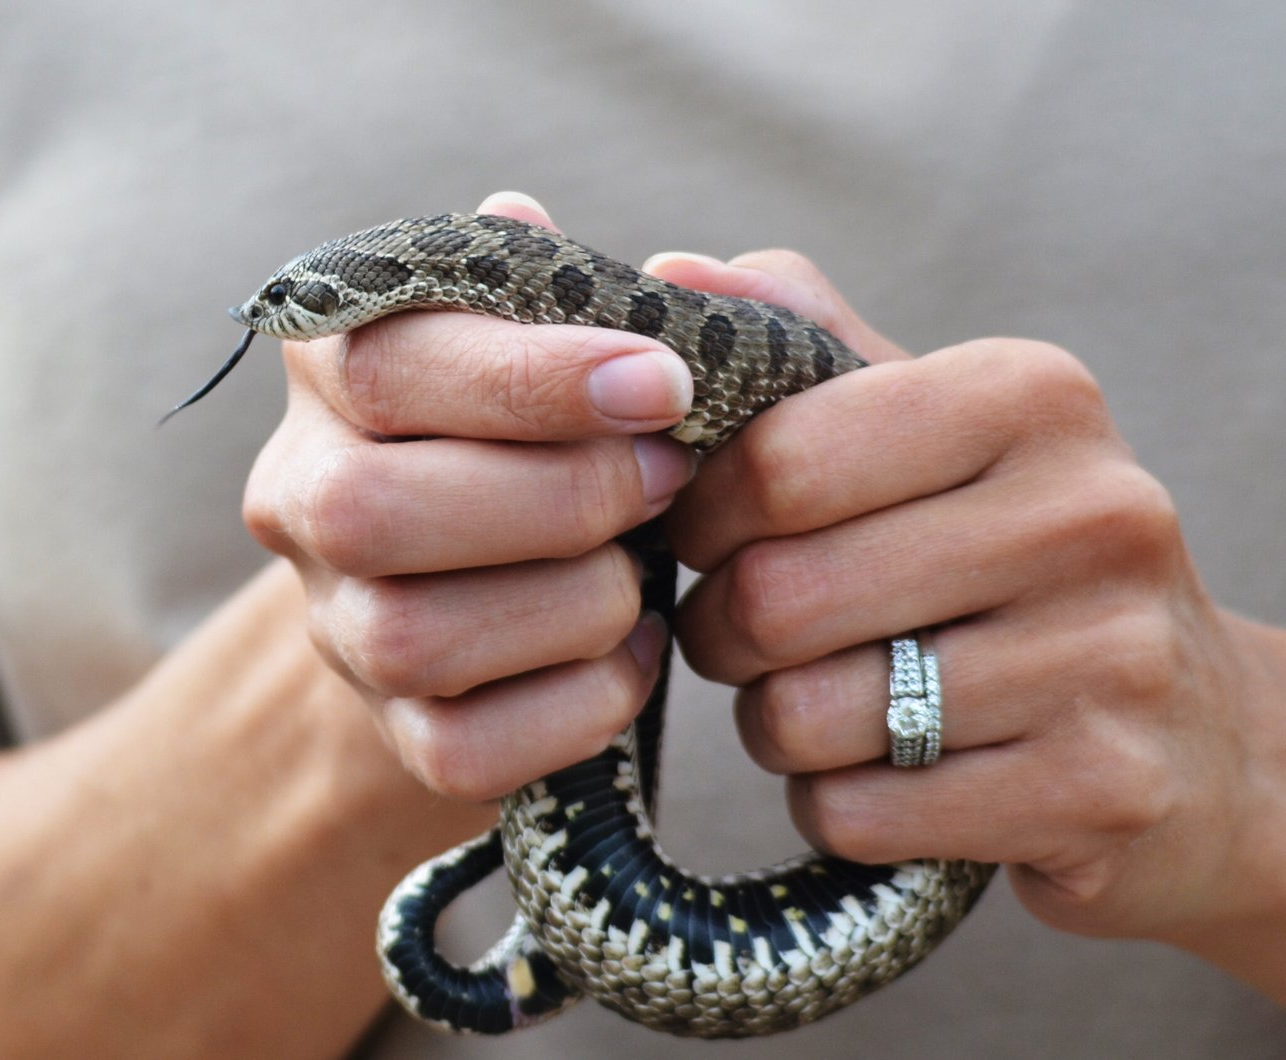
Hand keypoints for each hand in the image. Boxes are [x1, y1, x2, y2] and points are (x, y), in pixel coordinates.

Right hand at [244, 194, 696, 798]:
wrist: (492, 577)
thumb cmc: (538, 424)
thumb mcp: (534, 336)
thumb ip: (534, 285)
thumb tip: (517, 220)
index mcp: (329, 374)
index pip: (394, 369)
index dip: (532, 379)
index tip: (665, 382)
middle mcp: (303, 499)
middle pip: (374, 513)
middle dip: (555, 498)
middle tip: (667, 476)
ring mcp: (337, 629)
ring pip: (415, 640)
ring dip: (573, 604)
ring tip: (642, 571)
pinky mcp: (393, 732)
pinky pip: (466, 751)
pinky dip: (578, 705)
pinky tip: (628, 652)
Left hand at [656, 249, 1285, 967]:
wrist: (1201, 737)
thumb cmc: (1015, 561)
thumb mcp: (932, 432)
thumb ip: (804, 348)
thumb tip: (669, 275)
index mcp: (1032, 395)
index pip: (778, 458)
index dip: (702, 514)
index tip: (706, 533)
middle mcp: (1093, 511)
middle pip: (778, 596)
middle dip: (724, 632)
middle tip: (746, 634)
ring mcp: (1111, 658)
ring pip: (806, 716)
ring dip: (773, 725)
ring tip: (824, 701)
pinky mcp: (1101, 789)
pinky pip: (856, 812)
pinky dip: (832, 803)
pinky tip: (886, 773)